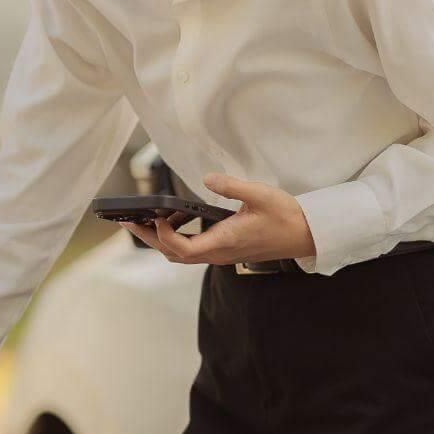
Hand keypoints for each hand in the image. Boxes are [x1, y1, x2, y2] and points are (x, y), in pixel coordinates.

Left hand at [134, 174, 316, 265]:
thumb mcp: (259, 194)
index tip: (155, 216)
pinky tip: (177, 218)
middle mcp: (219, 253)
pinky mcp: (224, 250)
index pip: (183, 248)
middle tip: (128, 222)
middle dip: (148, 238)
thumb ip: (231, 186)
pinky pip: (192, 249)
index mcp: (224, 241)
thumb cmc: (285, 217)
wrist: (305, 234)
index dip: (163, 235)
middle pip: (172, 254)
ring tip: (148, 217)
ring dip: (160, 238)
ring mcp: (220, 254)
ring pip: (180, 254)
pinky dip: (177, 237)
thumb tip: (207, 179)